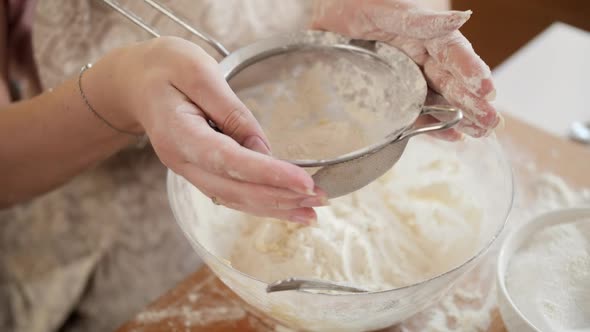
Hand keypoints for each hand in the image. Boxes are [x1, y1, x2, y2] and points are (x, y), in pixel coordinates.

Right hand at [88, 37, 324, 224]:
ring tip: (311, 212)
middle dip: (280, 197)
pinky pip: (232, 193)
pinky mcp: (200, 170)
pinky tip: (285, 206)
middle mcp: (183, 161)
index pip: (229, 161)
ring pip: (235, 199)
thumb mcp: (198, 71)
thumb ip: (231, 110)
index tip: (304, 182)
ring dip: (274, 207)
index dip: (268, 174)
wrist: (134, 83)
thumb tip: (263, 148)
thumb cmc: (164, 68)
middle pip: (235, 190)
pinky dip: (260, 202)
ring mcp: (190, 170)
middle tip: (320, 199)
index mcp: (179, 135)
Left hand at [311, 0, 499, 138]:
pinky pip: (413, 112)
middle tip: (491, 121)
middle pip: (451, 81)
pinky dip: (431, 125)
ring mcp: (406, 78)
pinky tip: (450, 136)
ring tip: (479, 133)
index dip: (471, 71)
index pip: (453, 54)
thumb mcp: (387, 9)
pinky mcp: (390, 95)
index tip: (486, 89)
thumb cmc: (355, 4)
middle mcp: (420, 57)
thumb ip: (422, 20)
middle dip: (473, 102)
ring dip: (459, 116)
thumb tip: (461, 18)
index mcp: (424, 34)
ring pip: (438, 99)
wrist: (319, 16)